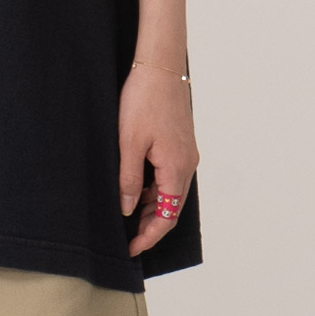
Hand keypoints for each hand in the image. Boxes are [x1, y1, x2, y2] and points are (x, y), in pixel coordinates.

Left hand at [118, 62, 197, 254]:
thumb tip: (129, 209)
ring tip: (129, 216)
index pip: (167, 216)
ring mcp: (186, 154)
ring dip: (153, 208)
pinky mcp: (180, 144)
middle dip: (151, 226)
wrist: (159, 66)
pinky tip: (138, 190)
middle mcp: (187, 164)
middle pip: (172, 208)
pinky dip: (156, 190)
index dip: (150, 236)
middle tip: (128, 238)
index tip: (132, 249)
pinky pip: (170, 176)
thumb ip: (129, 179)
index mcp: (176, 167)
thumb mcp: (128, 143)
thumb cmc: (143, 100)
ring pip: (171, 192)